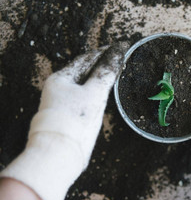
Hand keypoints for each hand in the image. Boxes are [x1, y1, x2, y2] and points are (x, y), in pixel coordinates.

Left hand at [0, 43, 126, 199]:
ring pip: (86, 83)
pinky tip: (106, 90)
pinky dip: (98, 89)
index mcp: (61, 78)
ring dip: (101, 76)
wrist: (60, 154)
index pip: (86, 59)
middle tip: (121, 57)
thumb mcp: (94, 93)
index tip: (120, 46)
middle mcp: (60, 87)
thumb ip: (106, 72)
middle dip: (103, 63)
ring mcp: (64, 101)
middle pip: (85, 70)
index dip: (104, 51)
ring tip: (117, 70)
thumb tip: (118, 52)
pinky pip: (86, 95)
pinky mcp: (70, 113)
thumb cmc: (75, 121)